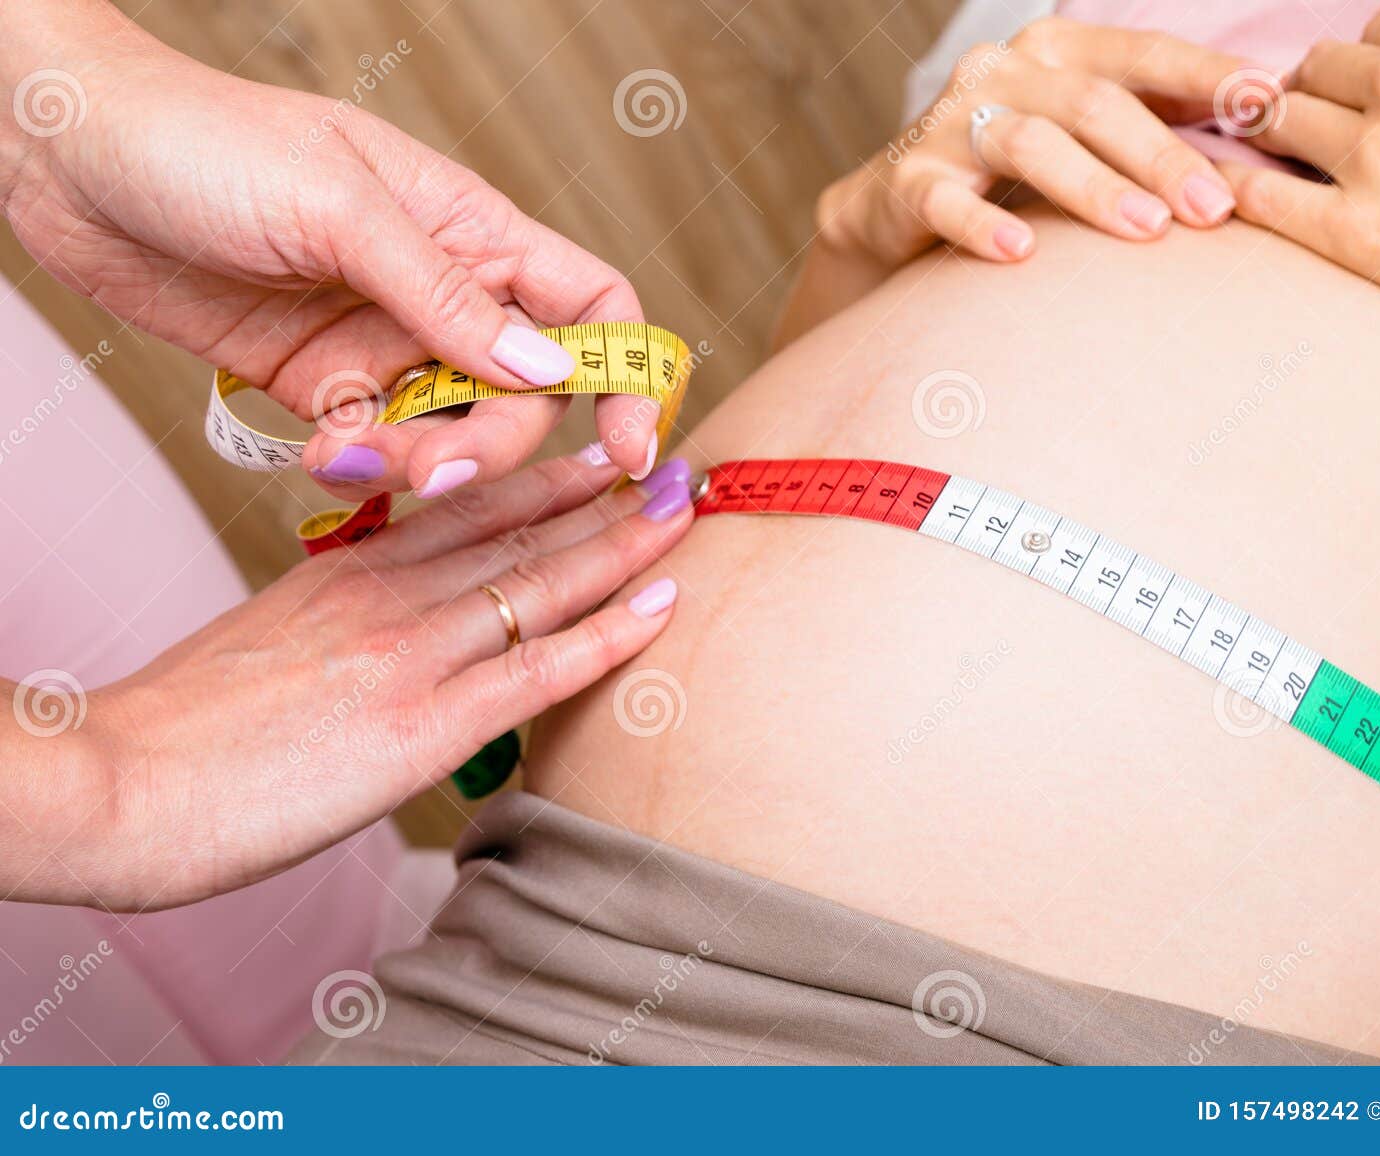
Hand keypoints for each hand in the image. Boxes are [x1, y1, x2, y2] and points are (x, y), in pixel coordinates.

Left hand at [0, 1, 657, 498]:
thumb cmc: (207, 142)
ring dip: (421, 464)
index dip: (627, 376)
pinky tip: (319, 456)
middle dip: (492, 444)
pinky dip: (364, 469)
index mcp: (473, 231)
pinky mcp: (325, 386)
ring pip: (453, 435)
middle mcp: (443, 295)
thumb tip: (548, 368)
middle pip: (525, 397)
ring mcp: (385, 344)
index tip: (629, 449)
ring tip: (352, 456)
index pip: (591, 308)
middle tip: (435, 467)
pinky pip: (379, 449)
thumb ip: (444, 293)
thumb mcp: (338, 205)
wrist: (71, 159)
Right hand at [2, 450, 694, 909]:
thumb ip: (336, 621)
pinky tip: (664, 603)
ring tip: (686, 507)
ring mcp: (413, 653)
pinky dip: (610, 632)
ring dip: (625, 544)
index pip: (466, 511)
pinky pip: (540, 667)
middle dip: (605, 498)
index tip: (595, 457)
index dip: (542, 482)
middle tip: (673, 465)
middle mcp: (391, 596)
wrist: (122, 782)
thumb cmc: (182, 729)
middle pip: (518, 531)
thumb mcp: (265, 643)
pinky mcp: (424, 723)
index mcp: (348, 573)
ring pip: (543, 582)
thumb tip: (385, 633)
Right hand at [815, 18, 1245, 266]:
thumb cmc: (1011, 175)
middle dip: (1163, 156)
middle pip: (1097, 105)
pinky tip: (1020, 252)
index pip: (1146, 55)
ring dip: (1094, 188)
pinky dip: (984, 225)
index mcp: (1059, 50)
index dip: (1209, 77)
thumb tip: (1268, 127)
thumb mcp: (1084, 135)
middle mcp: (1004, 72)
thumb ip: (1156, 122)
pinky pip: (947, 201)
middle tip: (1216, 209)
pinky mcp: (908, 182)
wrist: (892, 211)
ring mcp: (950, 124)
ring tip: (1146, 230)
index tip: (1271, 107)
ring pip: (1031, 144)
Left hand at [1221, 3, 1379, 374]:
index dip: (1367, 65)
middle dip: (1315, 96)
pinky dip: (1229, 182)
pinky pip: (1260, 192)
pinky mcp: (1352, 232)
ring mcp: (1375, 157)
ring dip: (1272, 133)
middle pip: (1318, 70)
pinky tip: (1211, 185)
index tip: (1368, 93)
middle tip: (1314, 128)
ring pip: (1277, 117)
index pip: (1377, 32)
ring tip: (1275, 157)